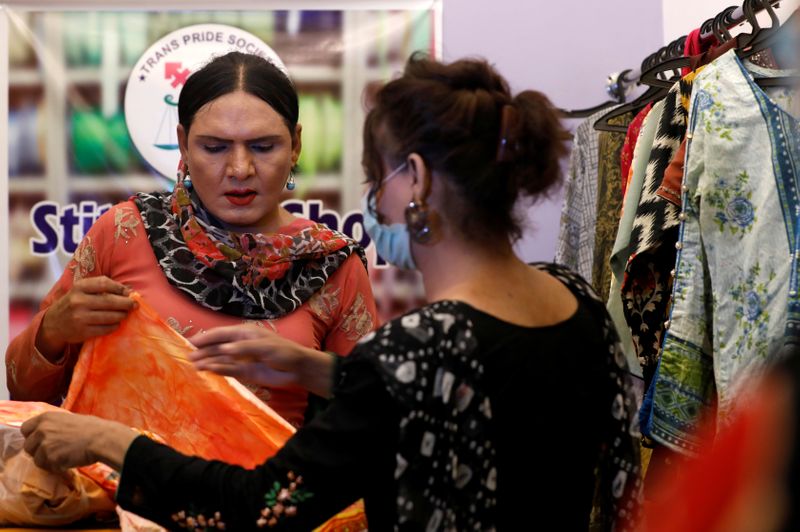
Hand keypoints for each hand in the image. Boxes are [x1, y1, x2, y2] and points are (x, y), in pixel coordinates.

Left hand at [21, 411, 137, 471]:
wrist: (101, 439)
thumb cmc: (91, 428)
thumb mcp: (69, 419)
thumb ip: (53, 425)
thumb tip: (45, 433)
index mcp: (46, 418)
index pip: (25, 428)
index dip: (32, 436)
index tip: (41, 441)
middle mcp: (41, 430)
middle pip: (28, 446)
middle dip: (38, 451)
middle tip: (53, 452)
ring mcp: (44, 444)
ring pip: (36, 459)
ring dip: (47, 461)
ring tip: (63, 457)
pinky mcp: (50, 458)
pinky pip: (47, 467)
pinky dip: (56, 467)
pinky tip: (68, 461)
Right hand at [37, 276, 136, 360]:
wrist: (52, 324)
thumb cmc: (73, 303)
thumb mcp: (81, 290)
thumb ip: (101, 287)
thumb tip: (129, 290)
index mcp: (79, 287)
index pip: (105, 283)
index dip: (120, 288)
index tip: (128, 292)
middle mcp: (78, 301)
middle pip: (110, 301)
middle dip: (126, 303)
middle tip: (134, 305)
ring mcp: (80, 317)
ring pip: (110, 316)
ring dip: (122, 315)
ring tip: (125, 314)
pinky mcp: (83, 332)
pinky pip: (106, 329)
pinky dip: (114, 326)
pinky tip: (115, 323)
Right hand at [190, 325, 335, 397]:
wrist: (297, 369)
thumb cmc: (284, 351)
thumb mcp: (265, 347)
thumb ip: (244, 348)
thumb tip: (224, 349)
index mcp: (244, 333)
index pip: (220, 334)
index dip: (205, 337)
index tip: (189, 342)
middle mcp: (239, 345)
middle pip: (217, 347)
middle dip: (203, 351)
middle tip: (187, 356)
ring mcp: (241, 359)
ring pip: (220, 359)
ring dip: (208, 361)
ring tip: (194, 365)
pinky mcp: (245, 372)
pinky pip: (228, 370)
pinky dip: (218, 370)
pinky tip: (208, 370)